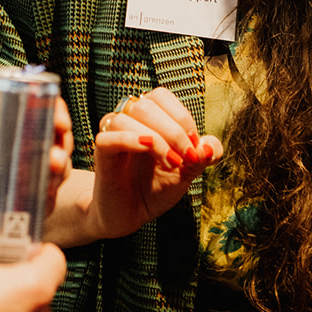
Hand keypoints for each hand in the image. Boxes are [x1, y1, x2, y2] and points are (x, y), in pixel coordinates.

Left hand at [0, 84, 73, 219]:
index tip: (58, 122)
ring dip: (57, 172)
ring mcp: (16, 162)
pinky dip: (45, 199)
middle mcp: (11, 131)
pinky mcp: (15, 191)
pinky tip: (42, 203)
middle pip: (50, 131)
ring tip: (50, 182)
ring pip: (50, 163)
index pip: (31, 97)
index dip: (52, 107)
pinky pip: (39, 194)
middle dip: (61, 145)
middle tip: (55, 159)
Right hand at [46, 87, 222, 245]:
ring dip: (157, 139)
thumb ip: (204, 157)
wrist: (132, 215)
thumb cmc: (156, 188)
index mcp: (148, 118)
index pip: (161, 96)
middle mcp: (128, 120)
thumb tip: (209, 148)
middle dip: (174, 131)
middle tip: (187, 158)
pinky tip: (149, 150)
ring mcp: (112, 135)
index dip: (181, 116)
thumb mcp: (188, 172)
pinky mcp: (102, 154)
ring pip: (127, 118)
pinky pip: (108, 137)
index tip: (194, 146)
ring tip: (171, 164)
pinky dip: (131, 139)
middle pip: (146, 105)